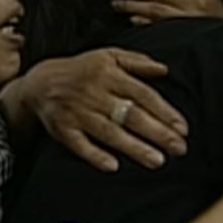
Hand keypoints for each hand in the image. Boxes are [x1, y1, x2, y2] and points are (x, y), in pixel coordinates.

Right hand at [18, 48, 188, 170]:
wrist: (40, 82)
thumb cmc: (82, 70)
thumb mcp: (108, 56)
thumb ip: (137, 62)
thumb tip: (165, 69)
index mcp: (109, 74)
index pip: (142, 94)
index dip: (164, 112)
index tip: (182, 128)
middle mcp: (94, 93)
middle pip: (130, 115)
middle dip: (157, 133)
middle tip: (179, 149)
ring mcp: (78, 113)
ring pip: (109, 132)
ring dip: (134, 147)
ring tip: (157, 161)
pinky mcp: (63, 130)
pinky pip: (80, 145)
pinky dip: (95, 156)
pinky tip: (113, 167)